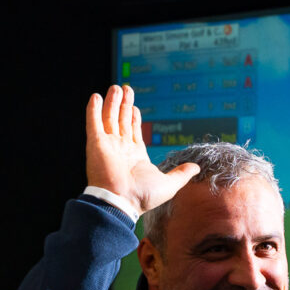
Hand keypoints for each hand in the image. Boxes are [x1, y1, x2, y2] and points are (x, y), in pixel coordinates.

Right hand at [86, 84, 199, 212]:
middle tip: (126, 89)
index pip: (133, 130)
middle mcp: (120, 148)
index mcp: (135, 155)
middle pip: (121, 120)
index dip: (134, 117)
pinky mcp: (96, 143)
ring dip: (112, 102)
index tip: (135, 106)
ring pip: (109, 118)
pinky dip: (94, 110)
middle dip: (124, 105)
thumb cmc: (142, 196)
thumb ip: (181, 174)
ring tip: (116, 88)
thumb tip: (196, 167)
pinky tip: (96, 97)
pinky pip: (93, 123)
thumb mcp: (169, 184)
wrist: (121, 202)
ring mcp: (107, 145)